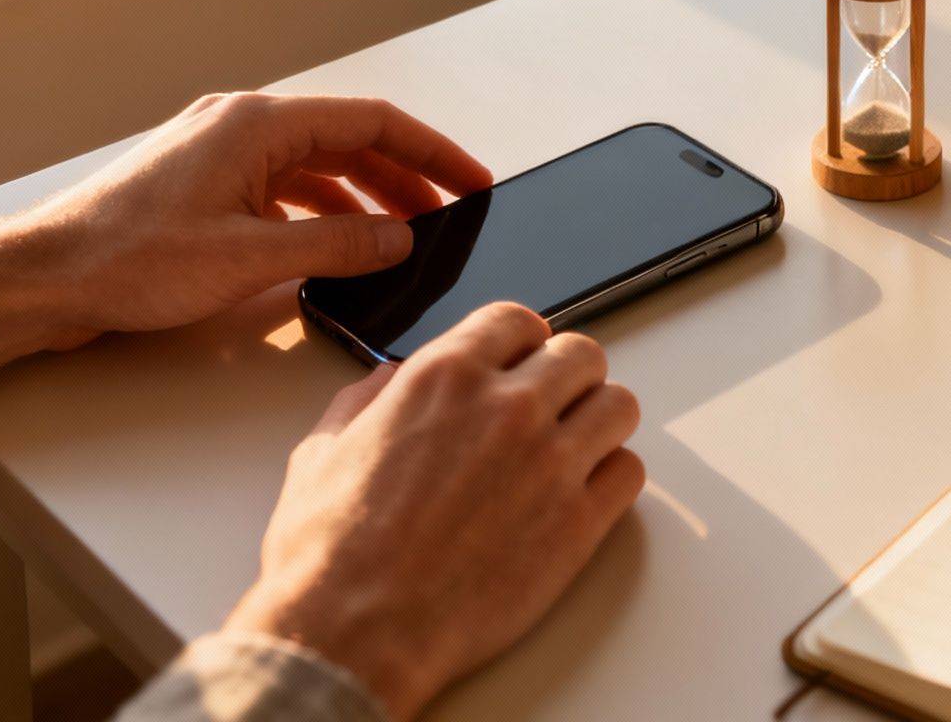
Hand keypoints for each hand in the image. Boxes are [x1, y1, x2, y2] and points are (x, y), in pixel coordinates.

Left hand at [0, 92, 490, 395]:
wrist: (42, 279)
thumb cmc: (125, 260)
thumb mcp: (250, 258)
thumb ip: (337, 247)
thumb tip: (397, 239)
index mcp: (257, 124)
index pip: (372, 122)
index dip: (432, 151)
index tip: (472, 179)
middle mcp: (240, 126)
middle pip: (349, 140)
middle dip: (406, 177)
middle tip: (451, 213)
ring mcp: (219, 153)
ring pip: (317, 166)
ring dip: (366, 196)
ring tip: (406, 235)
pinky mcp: (203, 185)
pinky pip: (284, 187)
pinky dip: (323, 211)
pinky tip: (339, 246)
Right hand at [225, 302, 645, 719]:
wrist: (356, 631)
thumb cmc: (329, 553)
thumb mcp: (321, 452)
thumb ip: (363, 403)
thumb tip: (387, 381)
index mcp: (445, 377)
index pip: (517, 319)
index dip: (521, 342)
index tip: (520, 362)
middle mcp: (507, 407)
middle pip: (582, 354)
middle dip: (567, 376)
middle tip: (551, 406)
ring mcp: (551, 462)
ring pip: (618, 405)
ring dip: (598, 421)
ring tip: (574, 447)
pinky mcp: (579, 522)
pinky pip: (629, 472)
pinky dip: (611, 477)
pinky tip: (583, 493)